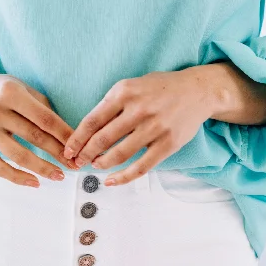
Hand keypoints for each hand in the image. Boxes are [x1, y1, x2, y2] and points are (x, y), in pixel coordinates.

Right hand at [0, 71, 78, 185]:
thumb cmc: (0, 90)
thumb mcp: (21, 87)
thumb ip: (42, 107)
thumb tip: (66, 133)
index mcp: (10, 92)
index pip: (44, 117)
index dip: (63, 134)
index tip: (77, 146)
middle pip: (33, 137)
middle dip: (57, 153)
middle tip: (74, 165)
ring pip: (18, 156)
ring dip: (42, 169)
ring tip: (58, 175)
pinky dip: (18, 178)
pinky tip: (34, 182)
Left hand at [62, 67, 222, 185]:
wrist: (197, 90)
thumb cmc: (160, 88)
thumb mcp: (132, 85)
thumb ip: (113, 103)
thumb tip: (89, 129)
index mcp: (125, 92)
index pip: (93, 120)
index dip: (77, 138)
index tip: (68, 150)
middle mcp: (138, 109)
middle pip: (102, 139)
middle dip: (85, 154)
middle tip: (76, 162)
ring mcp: (154, 127)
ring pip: (119, 154)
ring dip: (102, 164)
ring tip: (94, 166)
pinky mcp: (168, 144)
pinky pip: (141, 167)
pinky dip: (123, 177)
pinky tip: (112, 180)